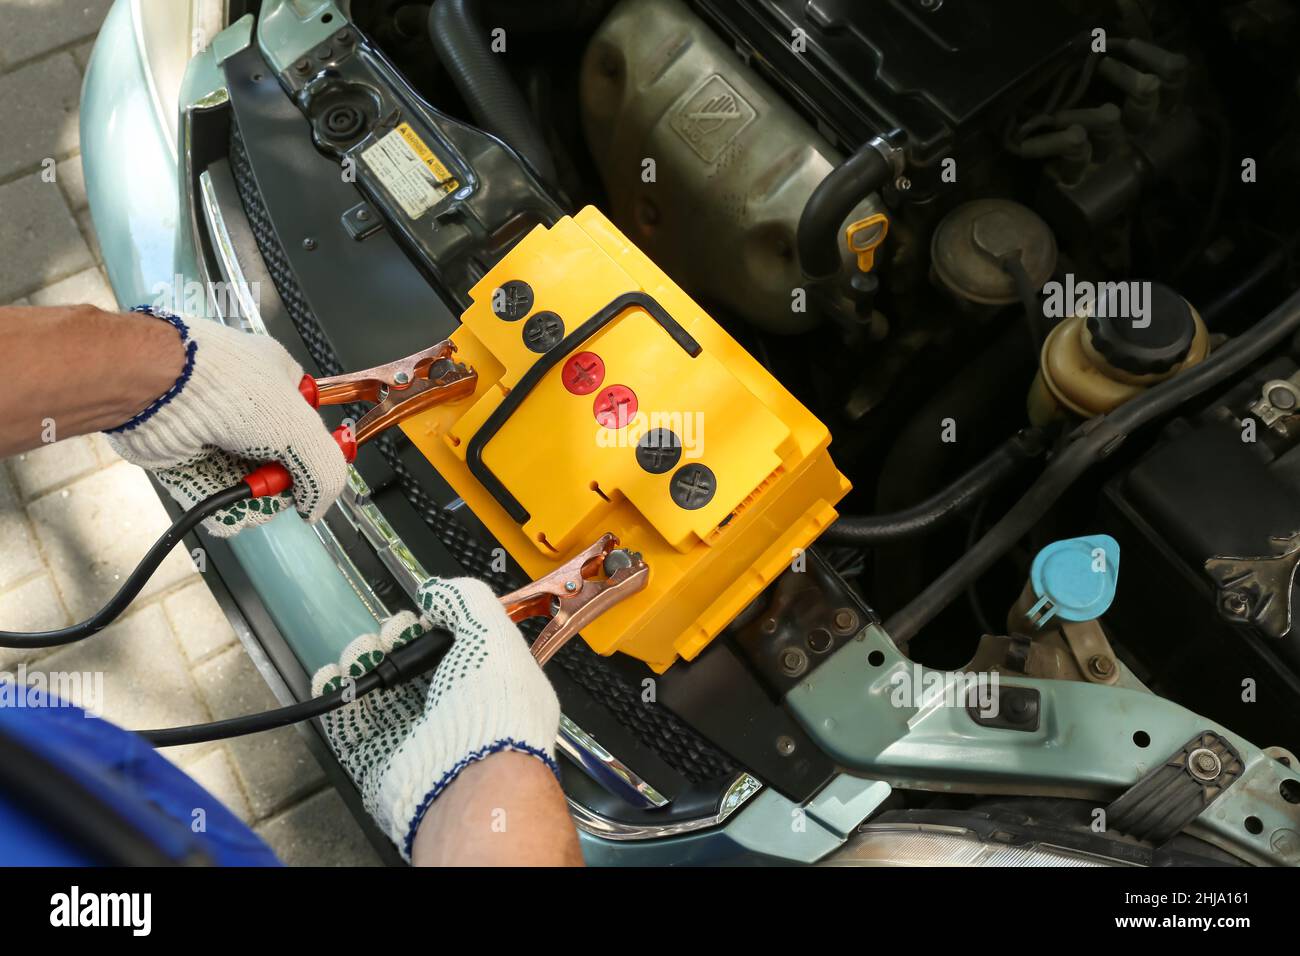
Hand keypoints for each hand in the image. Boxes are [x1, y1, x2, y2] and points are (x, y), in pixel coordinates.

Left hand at [105, 306, 348, 536]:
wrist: (159, 388)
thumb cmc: (224, 384)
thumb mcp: (300, 430)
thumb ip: (323, 472)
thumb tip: (316, 505)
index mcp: (278, 383)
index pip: (308, 428)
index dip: (312, 457)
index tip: (312, 477)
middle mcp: (245, 407)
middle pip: (276, 462)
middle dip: (278, 485)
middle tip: (276, 488)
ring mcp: (213, 432)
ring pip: (243, 481)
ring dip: (250, 502)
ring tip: (247, 504)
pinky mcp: (183, 457)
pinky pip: (208, 492)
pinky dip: (219, 509)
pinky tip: (226, 514)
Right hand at [312, 577, 562, 860]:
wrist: (468, 779)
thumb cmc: (494, 711)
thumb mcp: (493, 634)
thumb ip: (467, 600)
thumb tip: (438, 591)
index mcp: (491, 682)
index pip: (458, 644)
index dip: (435, 624)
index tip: (423, 614)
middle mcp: (455, 709)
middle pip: (413, 663)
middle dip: (394, 638)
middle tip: (392, 635)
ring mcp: (416, 735)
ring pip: (378, 688)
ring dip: (362, 660)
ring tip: (361, 652)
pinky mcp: (380, 758)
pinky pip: (349, 721)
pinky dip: (336, 694)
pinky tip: (332, 674)